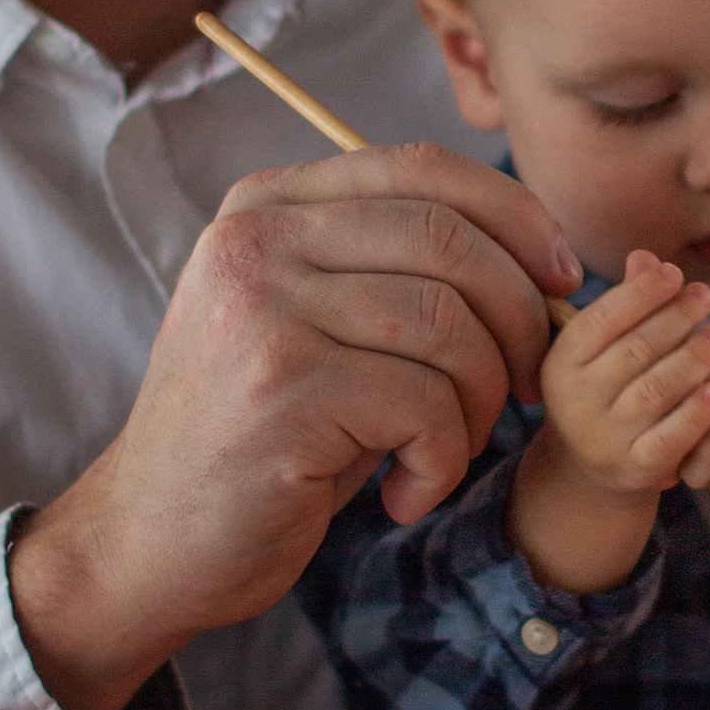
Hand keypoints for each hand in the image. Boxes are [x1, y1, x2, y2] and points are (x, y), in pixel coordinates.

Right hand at [11, 144, 580, 709]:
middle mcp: (256, 242)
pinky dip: (443, 462)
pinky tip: (404, 494)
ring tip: (446, 450)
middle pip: (451, 242)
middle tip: (524, 388)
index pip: (423, 168)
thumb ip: (394, 270)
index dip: (517, 218)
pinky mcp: (283, 390)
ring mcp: (264, 311)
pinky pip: (428, 408)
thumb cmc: (260, 438)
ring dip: (482, 403)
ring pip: (452, 328)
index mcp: (265, 206)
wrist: (150, 541)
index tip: (559, 279)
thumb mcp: (311, 324)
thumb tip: (545, 259)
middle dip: (520, 319)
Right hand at [540, 252, 709, 497]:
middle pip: (635, 350)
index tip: (674, 273)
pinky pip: (670, 438)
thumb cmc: (604, 389)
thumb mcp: (601, 349)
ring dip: (695, 357)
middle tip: (707, 297)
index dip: (641, 292)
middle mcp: (577, 402)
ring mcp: (605, 439)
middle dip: (676, 317)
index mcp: (561, 364)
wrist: (590, 470)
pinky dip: (696, 414)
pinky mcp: (636, 469)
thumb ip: (625, 303)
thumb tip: (645, 257)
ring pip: (657, 390)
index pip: (601, 319)